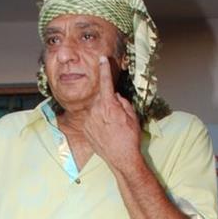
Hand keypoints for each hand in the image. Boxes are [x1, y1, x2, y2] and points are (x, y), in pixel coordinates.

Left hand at [84, 56, 141, 171]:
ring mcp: (88, 120)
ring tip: (111, 128)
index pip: (106, 83)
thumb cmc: (129, 138)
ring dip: (102, 113)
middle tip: (117, 117)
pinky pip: (91, 119)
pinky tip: (105, 132)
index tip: (102, 59)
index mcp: (109, 105)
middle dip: (109, 102)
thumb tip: (115, 96)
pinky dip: (97, 122)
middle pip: (101, 98)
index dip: (104, 69)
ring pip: (96, 109)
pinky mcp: (85, 129)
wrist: (121, 159)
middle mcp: (96, 111)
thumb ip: (122, 102)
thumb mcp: (132, 116)